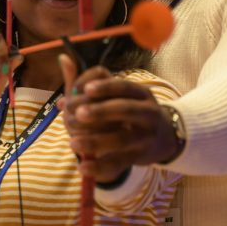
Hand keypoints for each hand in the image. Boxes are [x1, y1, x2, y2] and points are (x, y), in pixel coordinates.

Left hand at [59, 54, 180, 181]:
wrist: (163, 140)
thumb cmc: (128, 114)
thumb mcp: (113, 96)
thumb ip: (85, 81)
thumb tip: (63, 59)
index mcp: (139, 93)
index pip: (123, 85)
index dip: (103, 86)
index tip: (83, 90)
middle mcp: (146, 111)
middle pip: (125, 108)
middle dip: (100, 111)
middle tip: (77, 114)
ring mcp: (145, 135)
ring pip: (121, 138)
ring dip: (95, 141)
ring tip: (72, 143)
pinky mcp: (140, 156)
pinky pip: (120, 162)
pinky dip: (100, 166)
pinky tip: (82, 166)